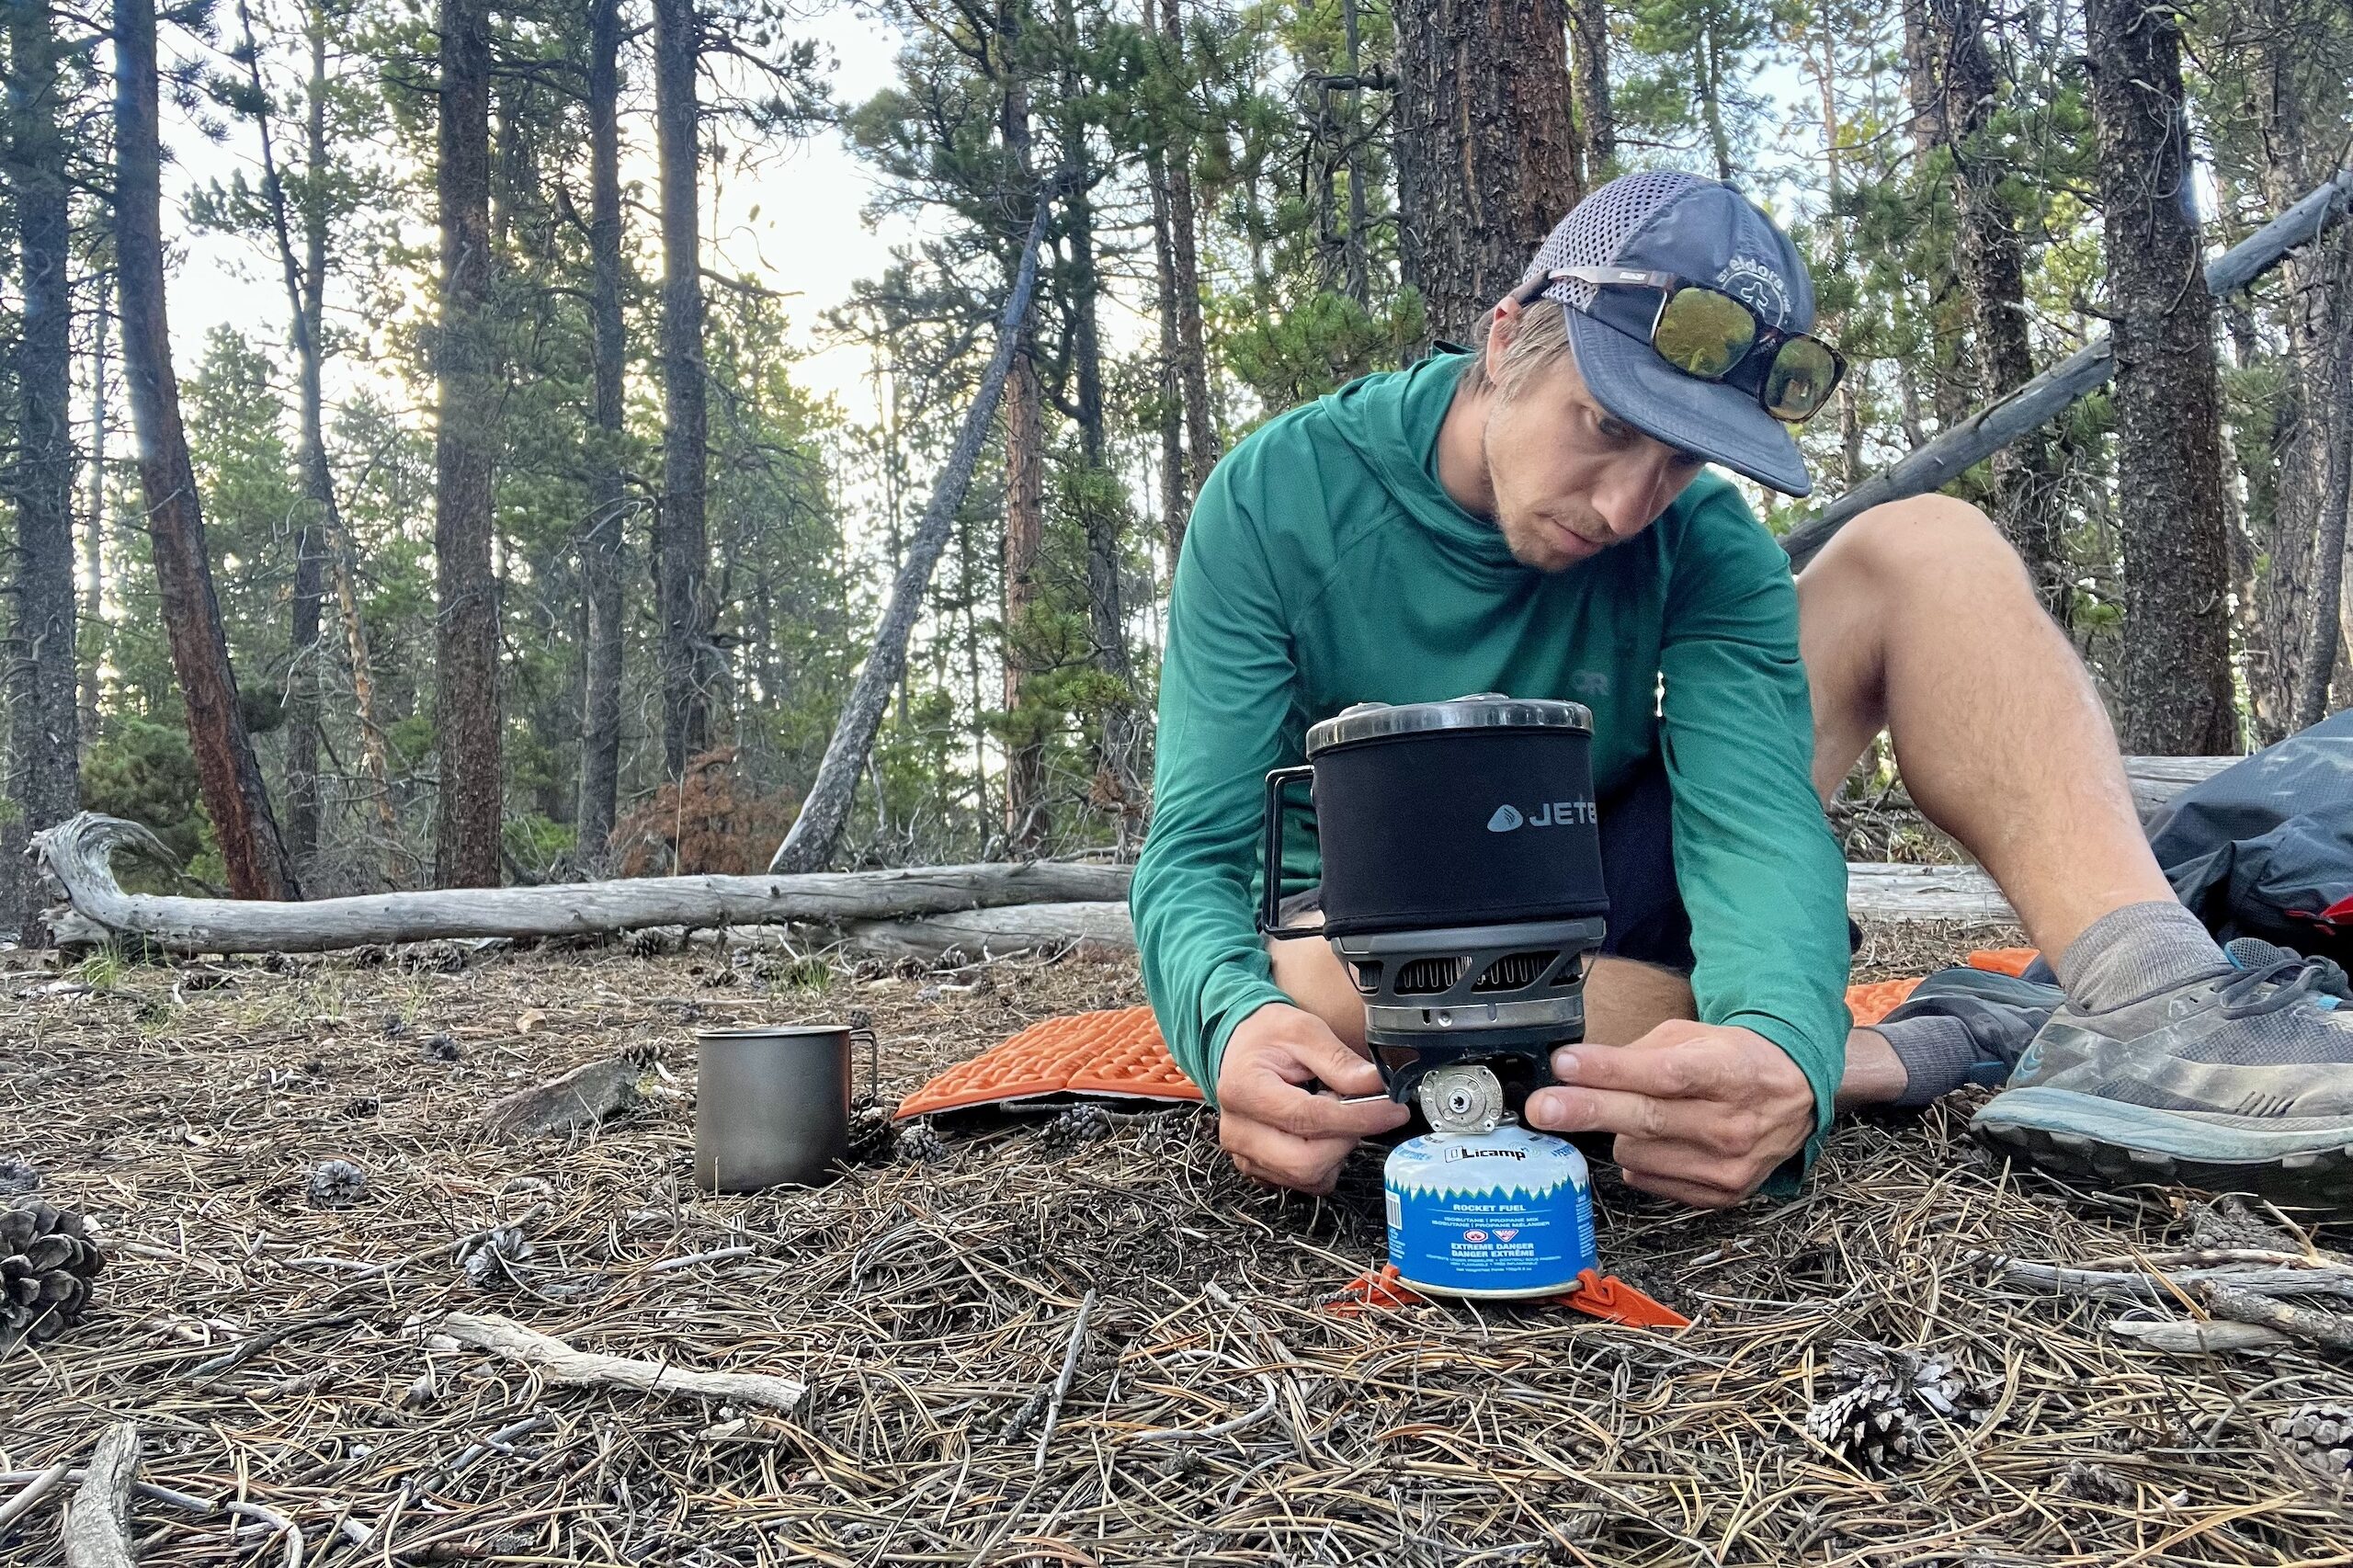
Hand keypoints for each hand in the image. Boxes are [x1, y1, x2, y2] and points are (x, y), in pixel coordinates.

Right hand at [1215, 1003, 1410, 1193]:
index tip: (1392, 1110)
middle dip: (1347, 1139)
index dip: (1358, 1118)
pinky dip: (1326, 1162)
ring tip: (1335, 1116)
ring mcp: (1244, 1154)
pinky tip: (1323, 1132)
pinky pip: (1304, 1182)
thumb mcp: (1304, 1031)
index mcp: (1244, 1090)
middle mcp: (1238, 1130)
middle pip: (1306, 1162)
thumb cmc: (1267, 1037)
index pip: (1308, 1118)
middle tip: (1361, 1110)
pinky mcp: (1257, 1168)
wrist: (1237, 1048)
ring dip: (1337, 1151)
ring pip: (1308, 1178)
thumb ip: (1340, 1060)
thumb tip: (1376, 1084)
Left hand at [1523, 1020, 1815, 1207]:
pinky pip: (1647, 1178)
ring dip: (1622, 1131)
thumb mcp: (1695, 1036)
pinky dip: (1640, 1157)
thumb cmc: (1735, 1060)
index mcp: (1730, 1071)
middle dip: (1586, 1110)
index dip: (1611, 1070)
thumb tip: (1580, 1068)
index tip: (1566, 1065)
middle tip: (1542, 1107)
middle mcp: (1732, 1123)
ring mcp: (1728, 1165)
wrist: (1795, 1097)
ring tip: (1647, 1111)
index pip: (1663, 1073)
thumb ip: (1640, 1050)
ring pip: (1637, 1152)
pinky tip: (1662, 1139)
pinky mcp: (1721, 1193)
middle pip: (1646, 1119)